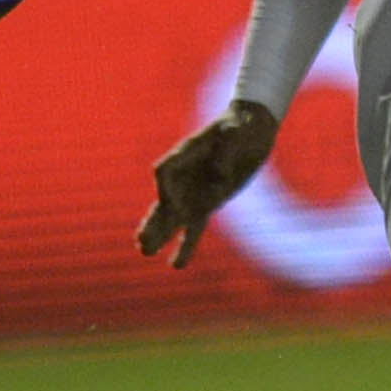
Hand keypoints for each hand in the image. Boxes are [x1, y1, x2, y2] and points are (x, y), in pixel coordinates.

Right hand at [136, 102, 278, 266]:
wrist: (250, 129)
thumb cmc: (240, 125)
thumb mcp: (237, 130)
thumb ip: (226, 148)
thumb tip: (221, 175)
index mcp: (184, 154)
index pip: (164, 172)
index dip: (166, 187)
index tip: (171, 198)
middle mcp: (183, 176)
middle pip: (162, 200)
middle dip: (152, 222)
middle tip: (141, 241)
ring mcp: (193, 192)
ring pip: (171, 218)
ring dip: (159, 235)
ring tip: (145, 252)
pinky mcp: (207, 205)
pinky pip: (193, 229)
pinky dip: (185, 246)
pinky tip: (176, 265)